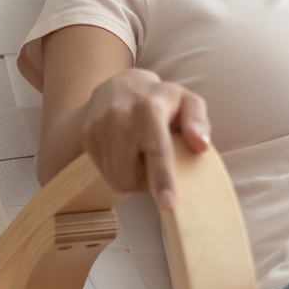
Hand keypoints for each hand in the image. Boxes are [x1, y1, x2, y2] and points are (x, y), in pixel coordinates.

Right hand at [79, 69, 211, 209]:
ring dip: (131, 175)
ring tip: (139, 154)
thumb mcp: (188, 103)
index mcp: (151, 110)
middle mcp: (121, 118)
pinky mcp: (87, 136)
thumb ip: (198, 122)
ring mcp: (99, 127)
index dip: (163, 178)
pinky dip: (118, 169)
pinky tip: (124, 151)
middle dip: (146, 180)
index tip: (168, 203)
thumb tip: (201, 146)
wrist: (119, 86)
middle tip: (154, 163)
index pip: (158, 150)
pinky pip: (104, 171)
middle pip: (130, 175)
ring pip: (116, 178)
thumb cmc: (161, 100)